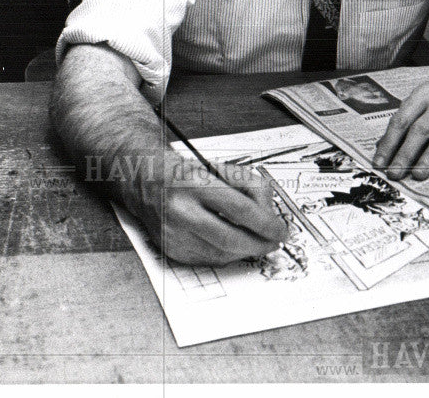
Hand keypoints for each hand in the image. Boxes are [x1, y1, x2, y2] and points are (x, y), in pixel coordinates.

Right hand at [131, 154, 288, 265]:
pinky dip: (227, 255)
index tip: (281, 231)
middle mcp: (180, 210)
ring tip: (257, 243)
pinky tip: (234, 245)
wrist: (147, 181)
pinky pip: (207, 260)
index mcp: (195, 184)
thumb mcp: (224, 169)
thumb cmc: (189, 174)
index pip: (239, 209)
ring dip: (245, 252)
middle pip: (230, 238)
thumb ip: (252, 188)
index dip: (266, 224)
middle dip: (259, 245)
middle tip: (274, 243)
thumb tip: (270, 217)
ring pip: (220, 254)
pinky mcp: (170, 249)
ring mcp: (173, 234)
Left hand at [373, 72, 428, 180]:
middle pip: (420, 129)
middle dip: (405, 153)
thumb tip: (381, 146)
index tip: (379, 163)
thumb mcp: (424, 99)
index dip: (389, 143)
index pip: (402, 120)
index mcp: (424, 95)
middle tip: (394, 173)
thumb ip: (405, 120)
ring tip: (418, 175)